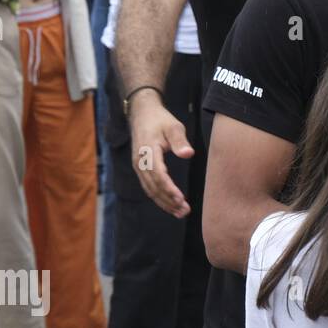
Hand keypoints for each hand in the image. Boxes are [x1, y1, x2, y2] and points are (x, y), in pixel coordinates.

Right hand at [129, 93, 192, 217]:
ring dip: (164, 203)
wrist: (142, 114)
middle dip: (168, 201)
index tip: (181, 199)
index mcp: (148, 151)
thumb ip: (180, 140)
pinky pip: (149, 186)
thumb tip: (188, 154)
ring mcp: (138, 166)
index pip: (158, 174)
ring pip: (150, 190)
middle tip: (184, 211)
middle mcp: (140, 161)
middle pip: (153, 186)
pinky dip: (159, 198)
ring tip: (180, 213)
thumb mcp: (173, 126)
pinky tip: (171, 205)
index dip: (169, 189)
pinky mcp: (140, 169)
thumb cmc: (161, 120)